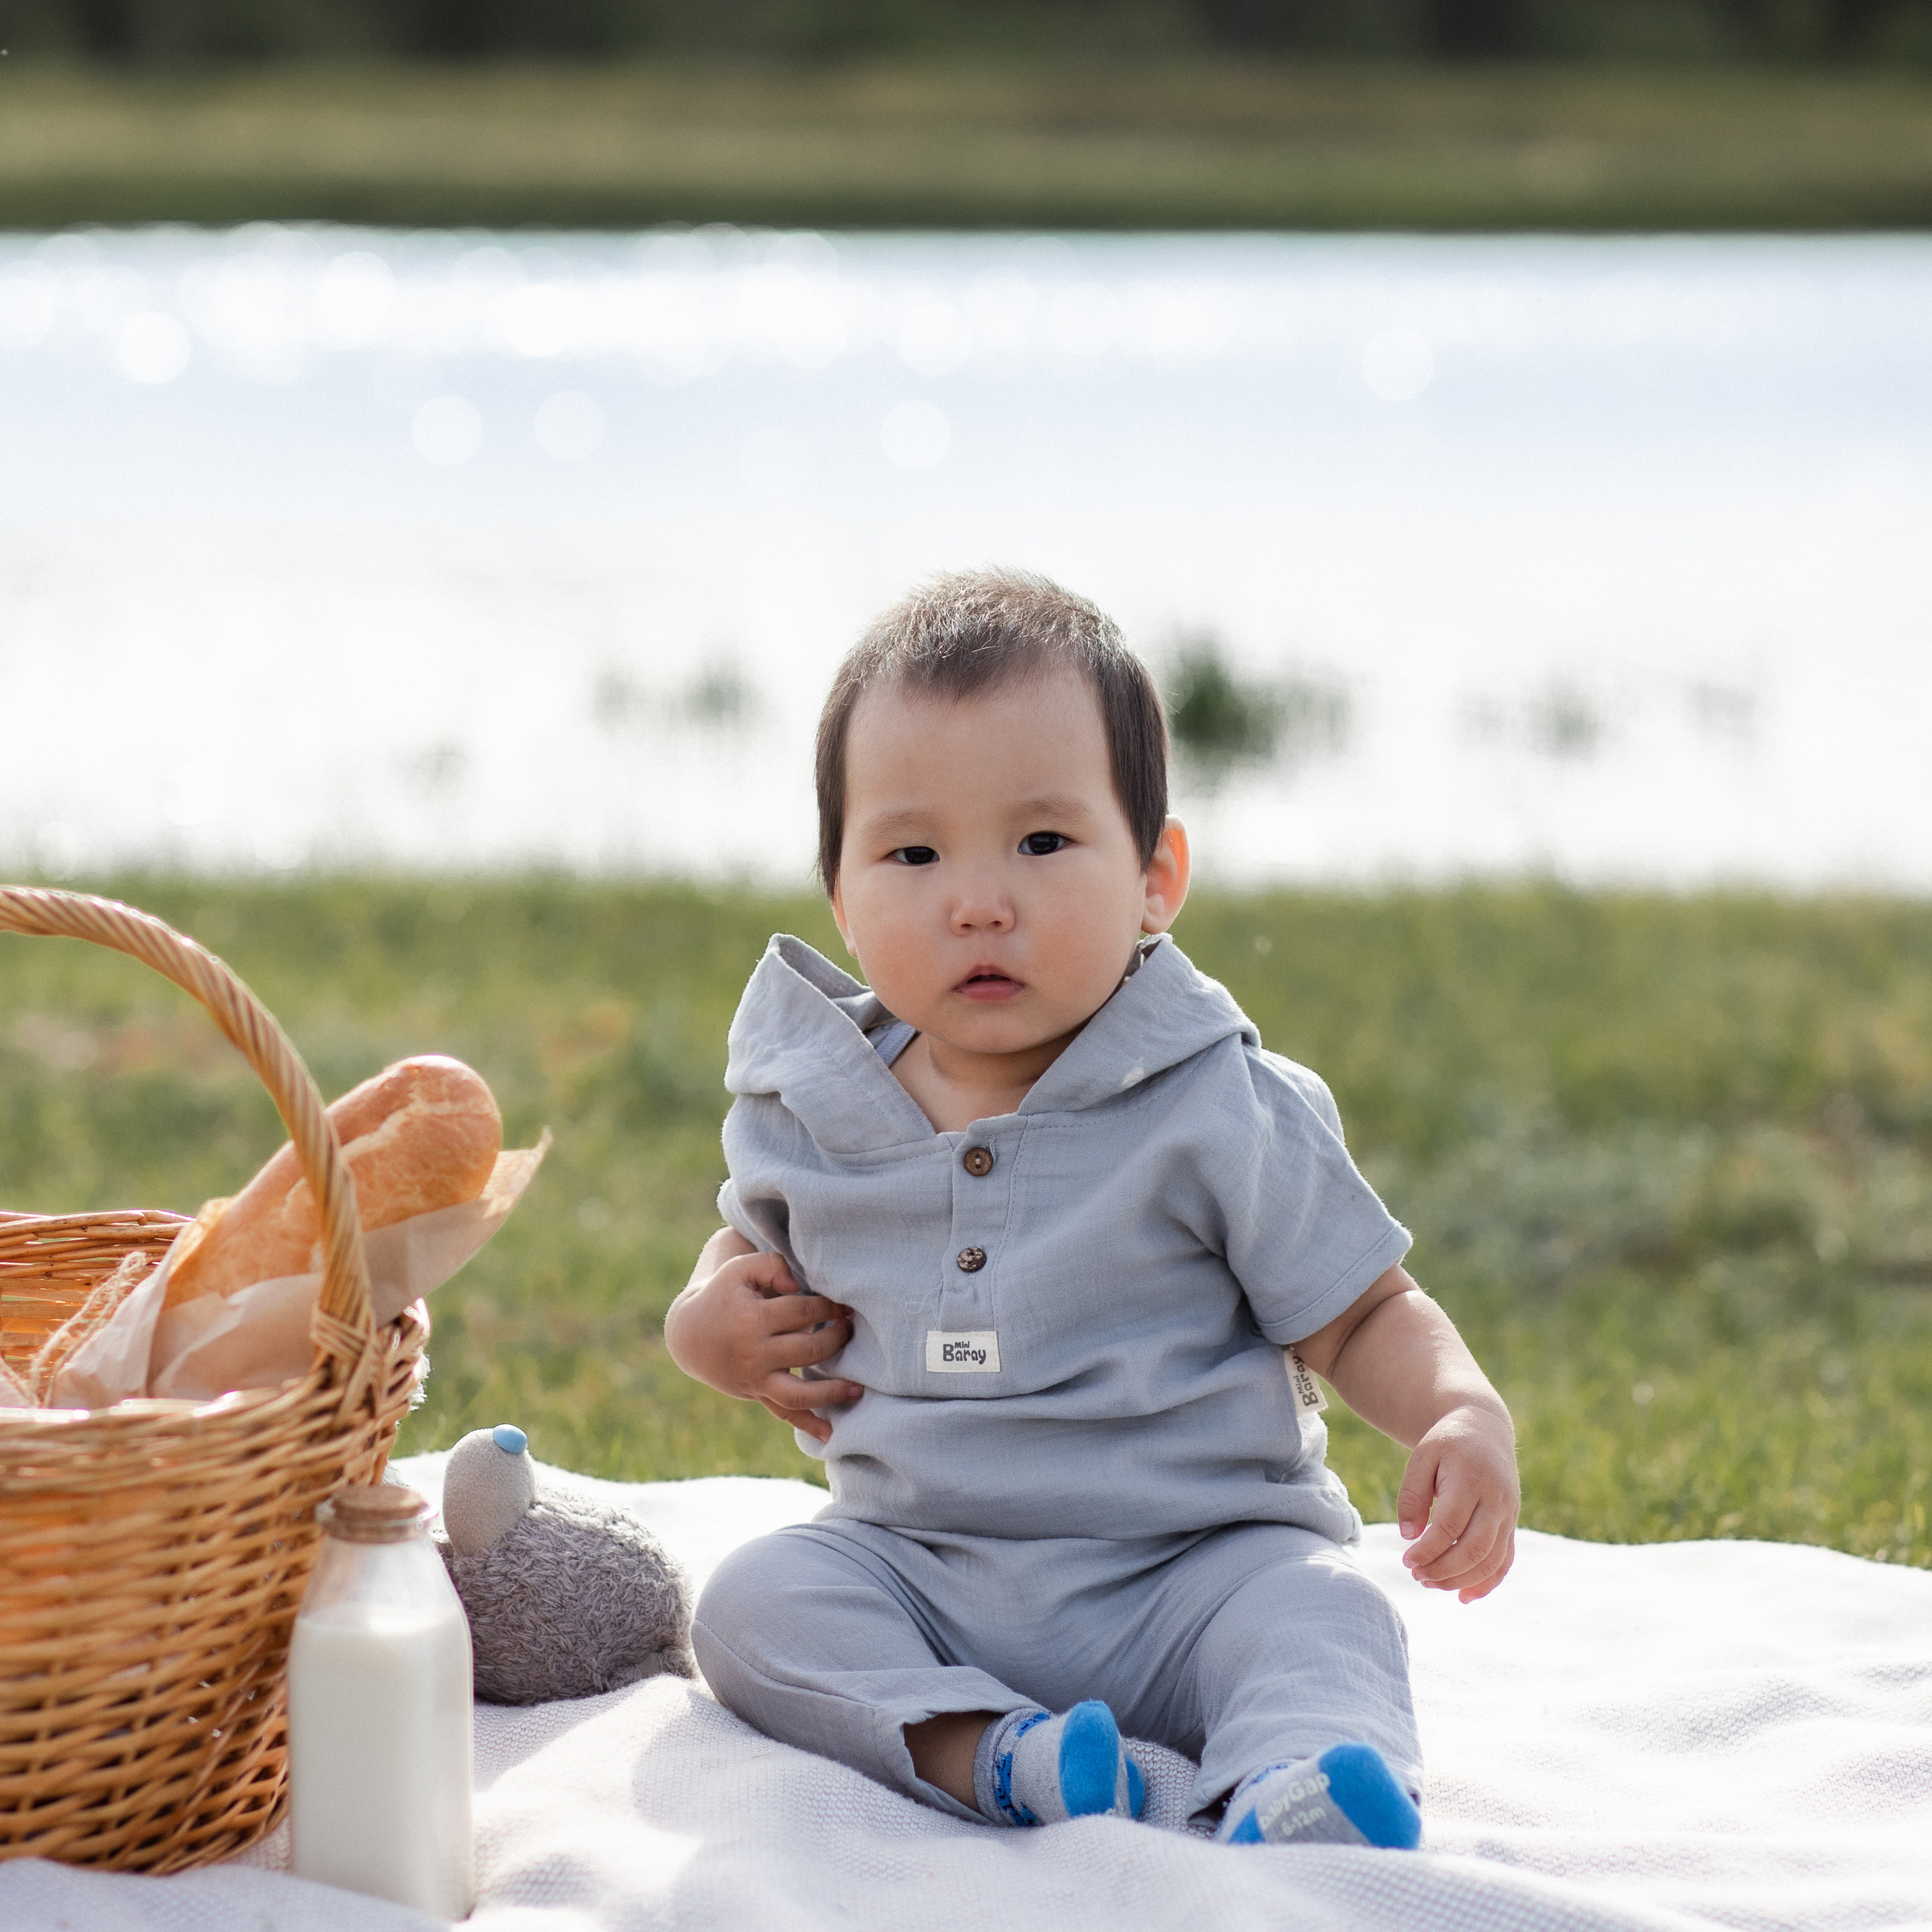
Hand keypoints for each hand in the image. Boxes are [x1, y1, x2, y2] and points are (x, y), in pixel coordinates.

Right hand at [663, 1233, 862, 1443]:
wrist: (691, 1334)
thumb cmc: (724, 1295)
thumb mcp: (740, 1270)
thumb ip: (772, 1267)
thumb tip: (799, 1285)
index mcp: (751, 1319)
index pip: (803, 1311)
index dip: (829, 1306)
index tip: (844, 1305)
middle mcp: (754, 1354)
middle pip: (809, 1349)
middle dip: (838, 1338)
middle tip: (851, 1328)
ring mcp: (756, 1379)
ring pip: (799, 1393)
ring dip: (832, 1391)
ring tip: (858, 1387)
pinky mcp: (757, 1394)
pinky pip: (783, 1414)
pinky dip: (807, 1425)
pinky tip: (830, 1435)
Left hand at [1396, 1402, 1518, 1602]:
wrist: (1484, 1429)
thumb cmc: (1447, 1443)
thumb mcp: (1421, 1457)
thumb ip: (1412, 1494)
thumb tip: (1409, 1536)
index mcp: (1471, 1479)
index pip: (1450, 1526)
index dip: (1427, 1549)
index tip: (1406, 1560)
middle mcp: (1496, 1500)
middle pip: (1474, 1549)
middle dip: (1443, 1570)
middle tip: (1416, 1575)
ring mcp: (1508, 1514)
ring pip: (1491, 1560)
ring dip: (1461, 1580)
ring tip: (1430, 1583)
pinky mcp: (1511, 1525)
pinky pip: (1505, 1561)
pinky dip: (1487, 1583)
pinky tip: (1464, 1597)